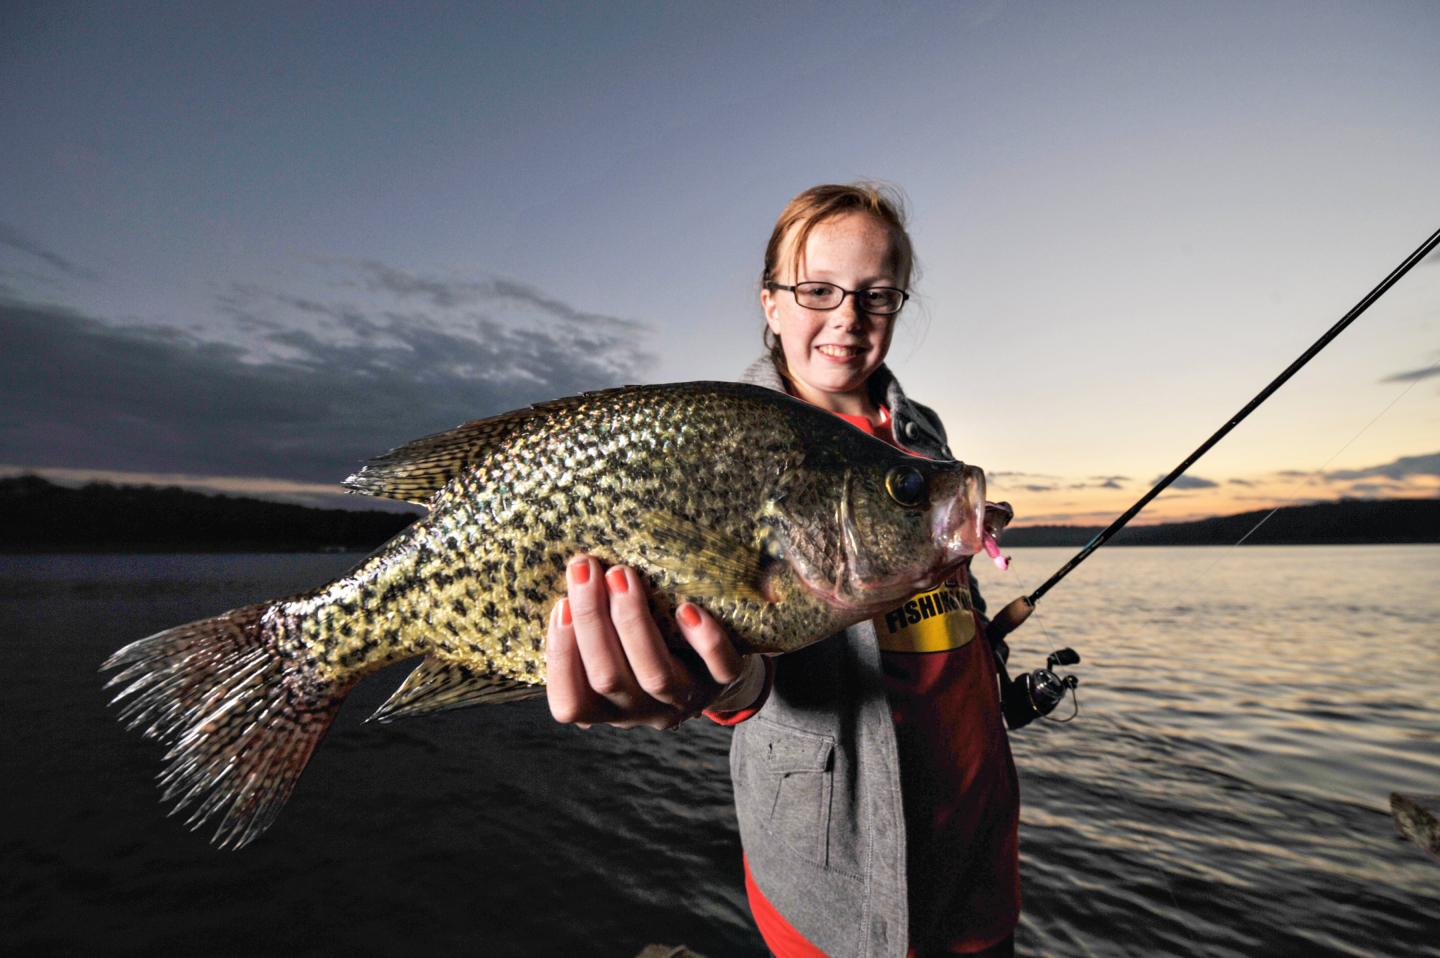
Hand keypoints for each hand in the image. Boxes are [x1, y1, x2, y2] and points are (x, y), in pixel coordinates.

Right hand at [545, 554, 761, 729]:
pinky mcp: (722, 680)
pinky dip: (705, 640)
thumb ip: (588, 631)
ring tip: (620, 575)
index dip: (561, 657)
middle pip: (608, 679)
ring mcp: (684, 697)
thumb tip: (568, 581)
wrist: (708, 669)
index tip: (560, 605)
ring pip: (655, 674)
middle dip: (592, 620)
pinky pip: (719, 668)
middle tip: (585, 569)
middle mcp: (642, 709)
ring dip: (633, 621)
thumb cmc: (644, 650)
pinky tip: (686, 610)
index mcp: (605, 707)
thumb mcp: (610, 652)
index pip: (571, 702)